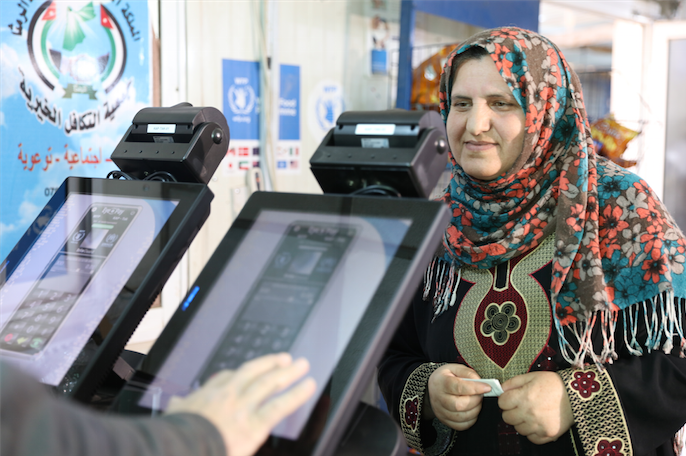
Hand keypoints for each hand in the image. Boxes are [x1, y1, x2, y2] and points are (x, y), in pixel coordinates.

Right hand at [166, 353, 315, 455]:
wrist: (182, 447)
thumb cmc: (177, 437)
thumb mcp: (172, 417)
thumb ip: (178, 408)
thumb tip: (175, 403)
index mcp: (206, 396)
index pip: (225, 378)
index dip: (238, 374)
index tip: (246, 372)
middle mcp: (227, 396)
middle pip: (252, 373)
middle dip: (269, 364)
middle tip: (284, 359)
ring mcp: (243, 408)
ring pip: (269, 383)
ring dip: (288, 372)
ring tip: (302, 365)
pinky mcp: (255, 424)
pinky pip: (279, 405)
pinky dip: (296, 394)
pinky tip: (308, 386)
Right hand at [426, 363, 490, 430]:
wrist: (432, 388)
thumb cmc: (445, 378)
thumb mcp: (455, 368)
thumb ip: (468, 373)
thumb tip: (480, 382)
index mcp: (441, 382)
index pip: (458, 387)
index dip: (475, 388)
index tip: (487, 387)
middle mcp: (439, 398)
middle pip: (459, 405)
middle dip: (475, 401)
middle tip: (481, 395)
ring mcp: (441, 411)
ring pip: (461, 417)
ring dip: (475, 410)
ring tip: (477, 402)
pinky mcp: (445, 420)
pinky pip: (461, 425)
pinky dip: (471, 420)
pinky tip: (472, 410)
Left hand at [499, 371, 573, 444]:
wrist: (575, 395)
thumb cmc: (554, 384)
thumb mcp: (531, 376)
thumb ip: (513, 382)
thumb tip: (501, 389)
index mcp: (524, 397)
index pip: (502, 403)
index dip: (505, 399)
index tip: (510, 398)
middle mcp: (530, 412)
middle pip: (507, 417)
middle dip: (511, 411)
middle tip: (519, 406)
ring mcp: (539, 425)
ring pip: (518, 429)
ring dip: (521, 422)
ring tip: (531, 414)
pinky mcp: (548, 434)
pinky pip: (532, 438)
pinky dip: (532, 432)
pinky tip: (537, 422)